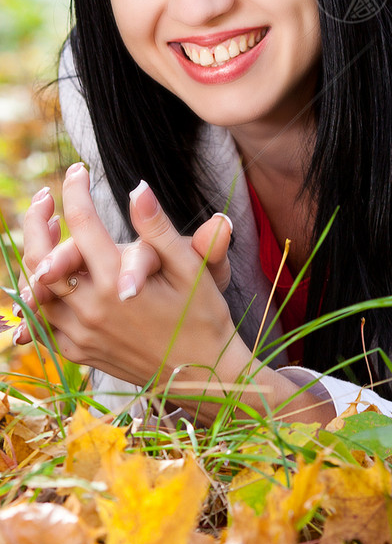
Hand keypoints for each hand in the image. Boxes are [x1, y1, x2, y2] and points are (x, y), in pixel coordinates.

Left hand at [20, 165, 329, 423]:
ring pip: (38, 288)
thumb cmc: (202, 315)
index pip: (83, 224)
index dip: (76, 191)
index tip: (79, 170)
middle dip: (37, 220)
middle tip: (45, 197)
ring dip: (36, 253)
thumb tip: (137, 188)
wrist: (202, 374)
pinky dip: (41, 291)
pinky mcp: (77, 351)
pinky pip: (44, 318)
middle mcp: (90, 310)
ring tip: (47, 227)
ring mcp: (80, 334)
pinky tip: (52, 272)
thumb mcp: (189, 268)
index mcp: (116, 283)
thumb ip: (157, 228)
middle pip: (43, 256)